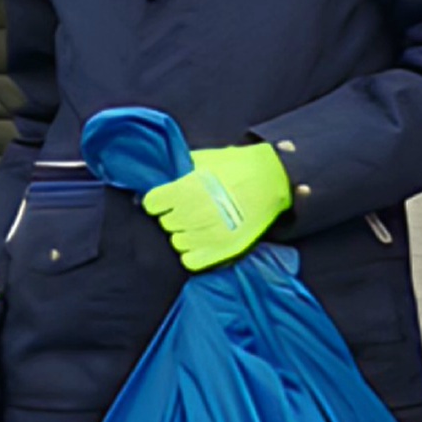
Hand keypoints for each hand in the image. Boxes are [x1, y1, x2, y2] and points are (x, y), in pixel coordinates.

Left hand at [143, 140, 293, 271]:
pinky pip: (190, 261)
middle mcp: (190, 214)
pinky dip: (194, 253)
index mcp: (182, 191)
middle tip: (191, 209)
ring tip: (200, 225)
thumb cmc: (236, 166)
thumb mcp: (203, 160)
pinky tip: (203, 241)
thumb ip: (178, 173)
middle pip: (165, 223)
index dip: (160, 200)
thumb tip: (160, 182)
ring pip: (177, 242)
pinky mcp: (221, 251)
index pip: (151, 204)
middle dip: (175, 216)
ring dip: (185, 234)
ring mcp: (205, 235)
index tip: (168, 199)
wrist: (271, 179)